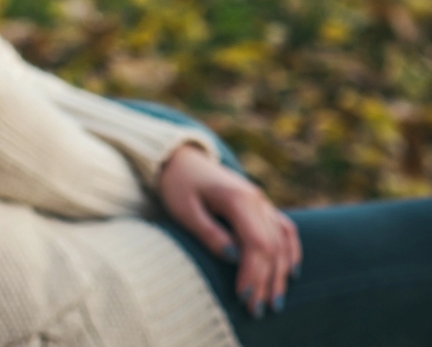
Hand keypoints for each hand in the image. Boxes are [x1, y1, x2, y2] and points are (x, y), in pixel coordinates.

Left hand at [158, 142, 301, 317]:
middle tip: (257, 310)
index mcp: (238, 198)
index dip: (253, 273)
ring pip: (282, 243)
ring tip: (274, 303)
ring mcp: (263, 202)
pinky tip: (291, 273)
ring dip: (280, 274)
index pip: (255, 243)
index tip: (244, 298)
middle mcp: (257, 200)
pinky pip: (285, 230)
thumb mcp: (183, 208)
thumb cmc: (177, 184)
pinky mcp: (262, 206)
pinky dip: (291, 252)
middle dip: (265, 282)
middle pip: (271, 248)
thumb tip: (232, 258)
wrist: (180, 158)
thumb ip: (208, 232)